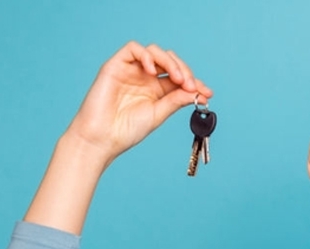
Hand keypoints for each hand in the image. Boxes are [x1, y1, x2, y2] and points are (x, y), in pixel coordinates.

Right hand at [63, 41, 212, 162]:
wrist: (102, 138)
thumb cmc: (127, 130)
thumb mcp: (158, 114)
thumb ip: (176, 100)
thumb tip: (198, 92)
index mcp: (158, 90)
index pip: (180, 78)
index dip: (195, 82)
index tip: (207, 93)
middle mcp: (146, 78)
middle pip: (170, 61)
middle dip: (185, 70)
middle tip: (191, 86)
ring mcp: (131, 70)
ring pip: (154, 52)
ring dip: (170, 62)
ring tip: (177, 79)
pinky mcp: (116, 65)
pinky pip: (133, 49)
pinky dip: (147, 56)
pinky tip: (154, 71)